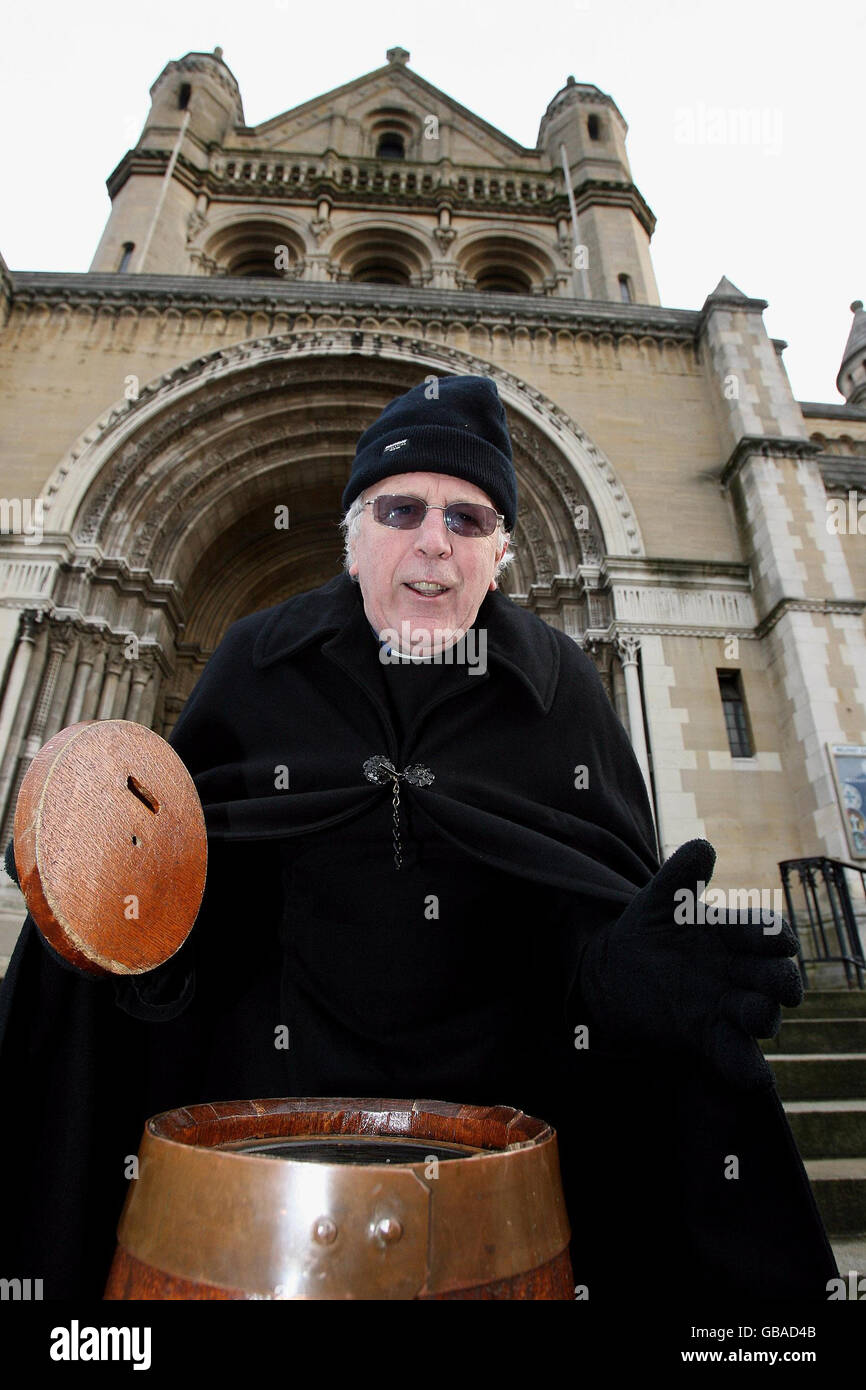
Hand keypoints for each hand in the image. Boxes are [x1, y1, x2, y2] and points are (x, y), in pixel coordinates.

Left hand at [578, 839, 802, 1090]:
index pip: (765, 933)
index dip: (773, 936)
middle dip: (782, 980)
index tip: (777, 940)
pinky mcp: (707, 1038)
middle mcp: (740, 972)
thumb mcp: (659, 899)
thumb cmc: (649, 929)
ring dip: (765, 1017)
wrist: (614, 971)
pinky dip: (747, 1067)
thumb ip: (681, 874)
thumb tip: (704, 846)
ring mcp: (726, 1007)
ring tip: (758, 1015)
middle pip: (775, 977)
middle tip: (782, 985)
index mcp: (734, 934)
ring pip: (761, 1016)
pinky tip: (753, 1075)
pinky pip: (736, 1056)